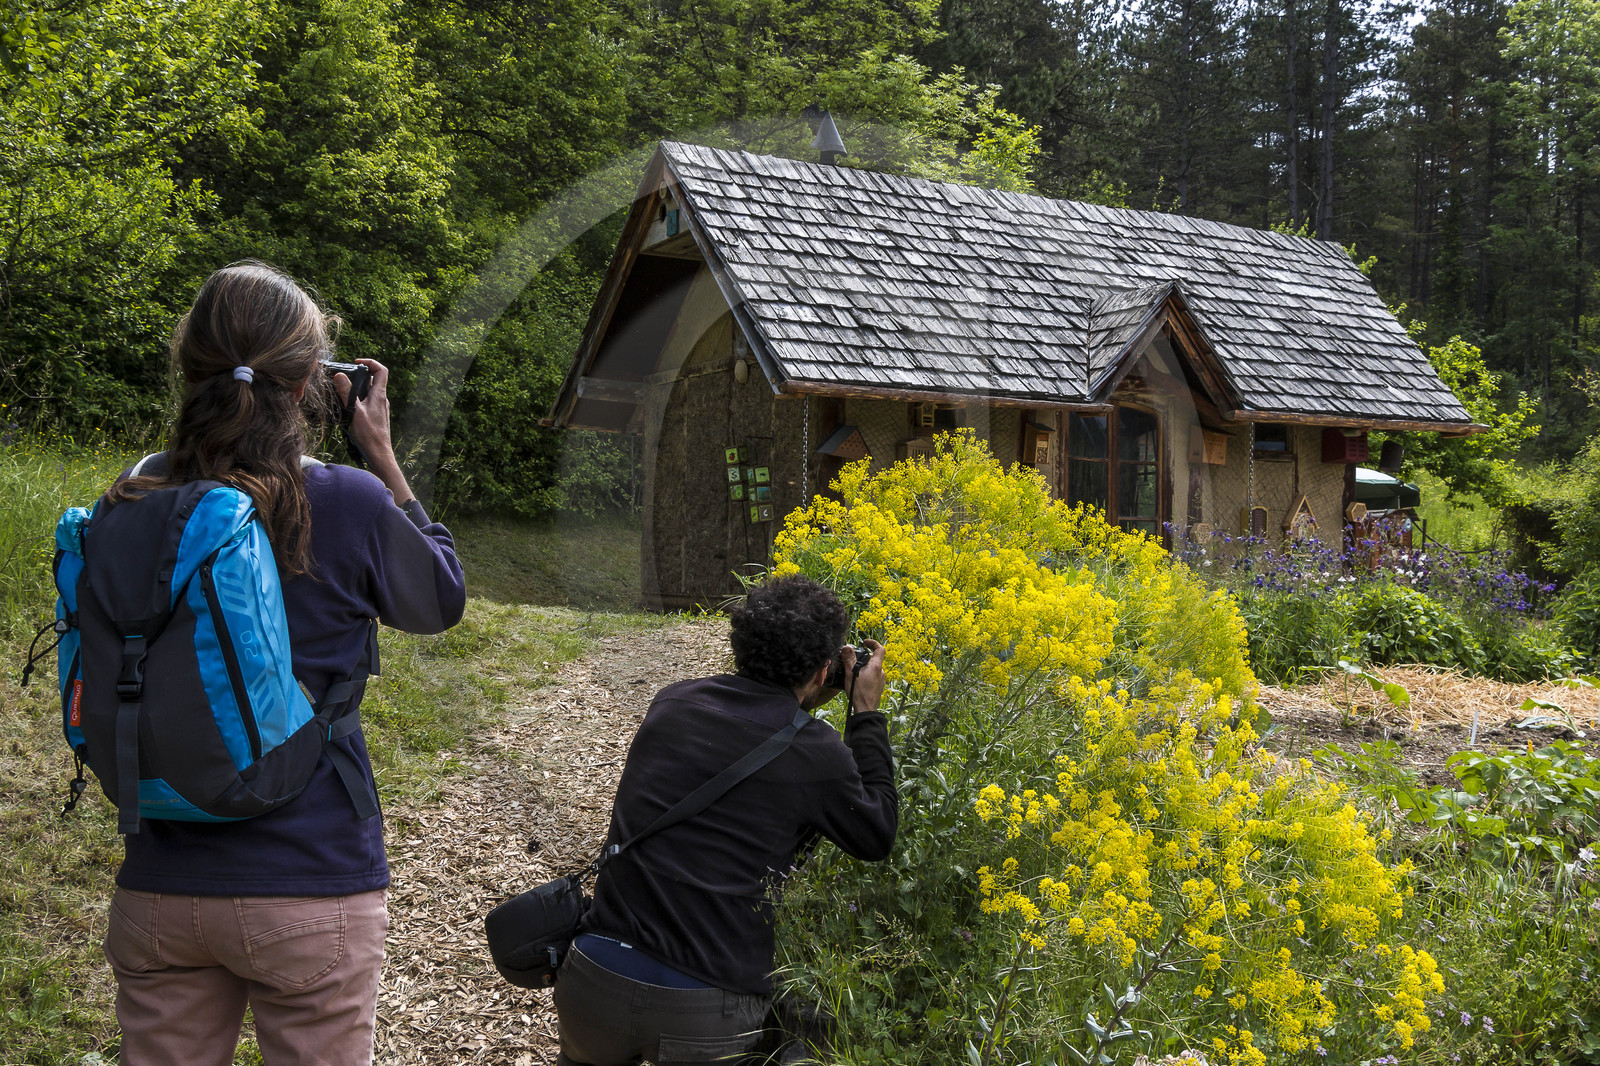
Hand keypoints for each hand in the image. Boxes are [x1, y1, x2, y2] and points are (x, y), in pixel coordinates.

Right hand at [333, 358, 413, 504]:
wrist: (378, 454)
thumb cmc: (369, 435)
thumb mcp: (354, 411)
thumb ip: (347, 393)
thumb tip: (339, 375)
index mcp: (379, 395)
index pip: (381, 370)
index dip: (370, 362)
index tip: (356, 362)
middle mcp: (381, 400)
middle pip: (372, 380)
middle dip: (358, 376)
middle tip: (343, 378)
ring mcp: (378, 409)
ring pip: (367, 392)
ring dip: (355, 389)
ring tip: (341, 392)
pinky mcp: (374, 417)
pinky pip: (365, 403)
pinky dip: (356, 400)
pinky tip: (345, 407)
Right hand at [842, 639, 885, 717]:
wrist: (865, 709)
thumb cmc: (859, 693)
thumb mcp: (851, 674)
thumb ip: (849, 659)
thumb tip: (846, 647)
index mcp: (876, 667)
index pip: (880, 649)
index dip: (873, 643)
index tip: (864, 642)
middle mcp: (881, 672)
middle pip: (874, 659)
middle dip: (864, 657)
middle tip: (853, 660)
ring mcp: (881, 680)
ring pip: (873, 668)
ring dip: (864, 667)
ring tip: (854, 672)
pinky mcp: (879, 686)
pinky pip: (873, 676)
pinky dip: (866, 675)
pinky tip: (858, 681)